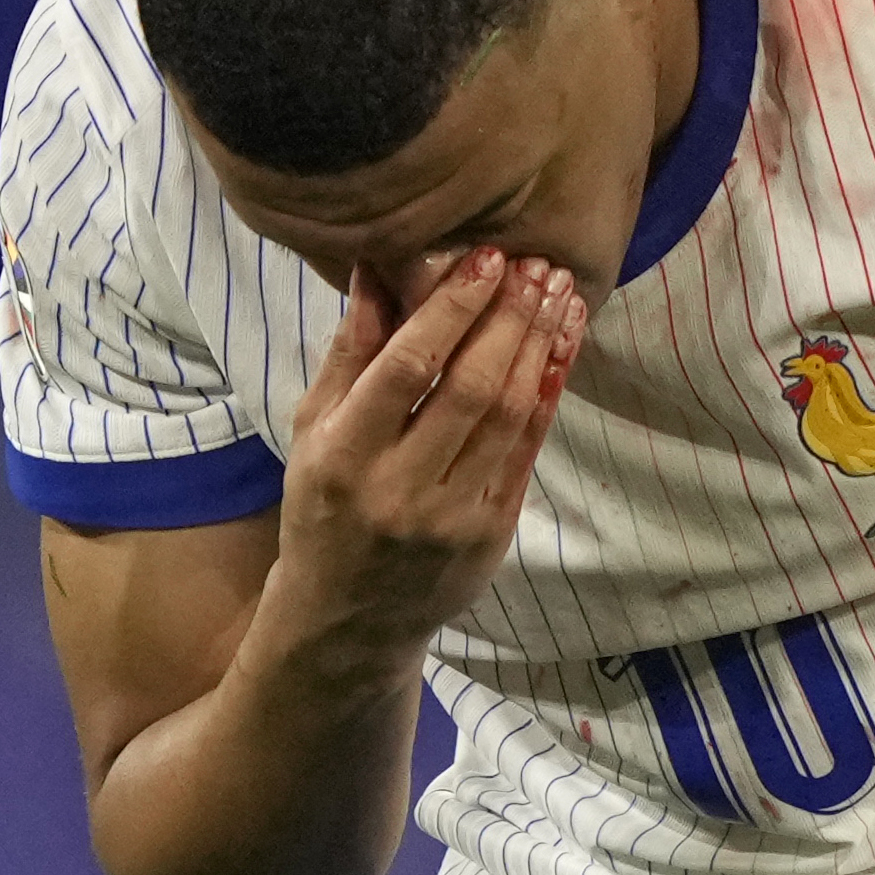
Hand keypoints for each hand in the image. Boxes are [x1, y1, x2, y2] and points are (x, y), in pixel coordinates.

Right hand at [270, 246, 585, 670]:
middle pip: (471, 388)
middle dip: (510, 319)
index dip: (453, 308)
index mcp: (344, 456)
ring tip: (558, 295)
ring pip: (509, 417)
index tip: (487, 257)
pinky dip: (547, 395)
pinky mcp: (491, 534)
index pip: (408, 367)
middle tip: (538, 266)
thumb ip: (349, 352)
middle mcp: (399, 489)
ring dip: (540, 349)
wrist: (348, 618)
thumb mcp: (313, 429)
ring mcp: (451, 517)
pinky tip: (561, 350)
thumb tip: (377, 267)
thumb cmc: (325, 507)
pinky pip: (527, 451)